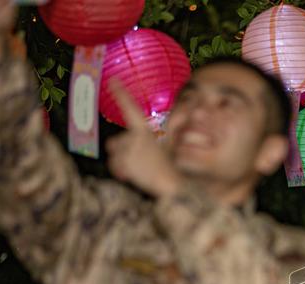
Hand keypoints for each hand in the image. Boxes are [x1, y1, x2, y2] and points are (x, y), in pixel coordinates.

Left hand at [105, 80, 183, 198]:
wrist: (171, 183)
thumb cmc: (171, 166)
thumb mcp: (170, 144)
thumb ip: (172, 128)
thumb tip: (191, 109)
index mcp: (144, 131)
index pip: (130, 108)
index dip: (121, 93)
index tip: (113, 80)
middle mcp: (133, 138)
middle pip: (114, 142)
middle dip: (123, 150)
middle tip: (140, 160)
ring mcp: (127, 151)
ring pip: (113, 155)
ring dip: (123, 162)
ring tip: (139, 169)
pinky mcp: (123, 163)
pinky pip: (114, 166)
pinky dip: (122, 172)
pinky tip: (134, 175)